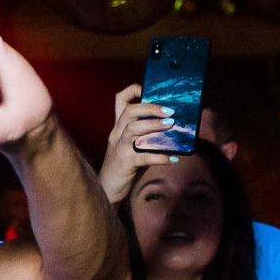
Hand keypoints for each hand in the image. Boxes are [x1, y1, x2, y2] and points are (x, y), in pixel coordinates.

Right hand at [99, 83, 175, 201]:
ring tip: (170, 126)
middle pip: (129, 111)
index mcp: (118, 127)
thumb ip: (146, 135)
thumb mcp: (132, 146)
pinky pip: (143, 157)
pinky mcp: (125, 163)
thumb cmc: (125, 167)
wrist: (107, 189)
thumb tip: (173, 127)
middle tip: (169, 111)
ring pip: (133, 128)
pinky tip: (172, 158)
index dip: (133, 90)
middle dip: (150, 108)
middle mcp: (117, 134)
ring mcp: (119, 148)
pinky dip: (159, 157)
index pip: (120, 100)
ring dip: (153, 125)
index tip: (148, 90)